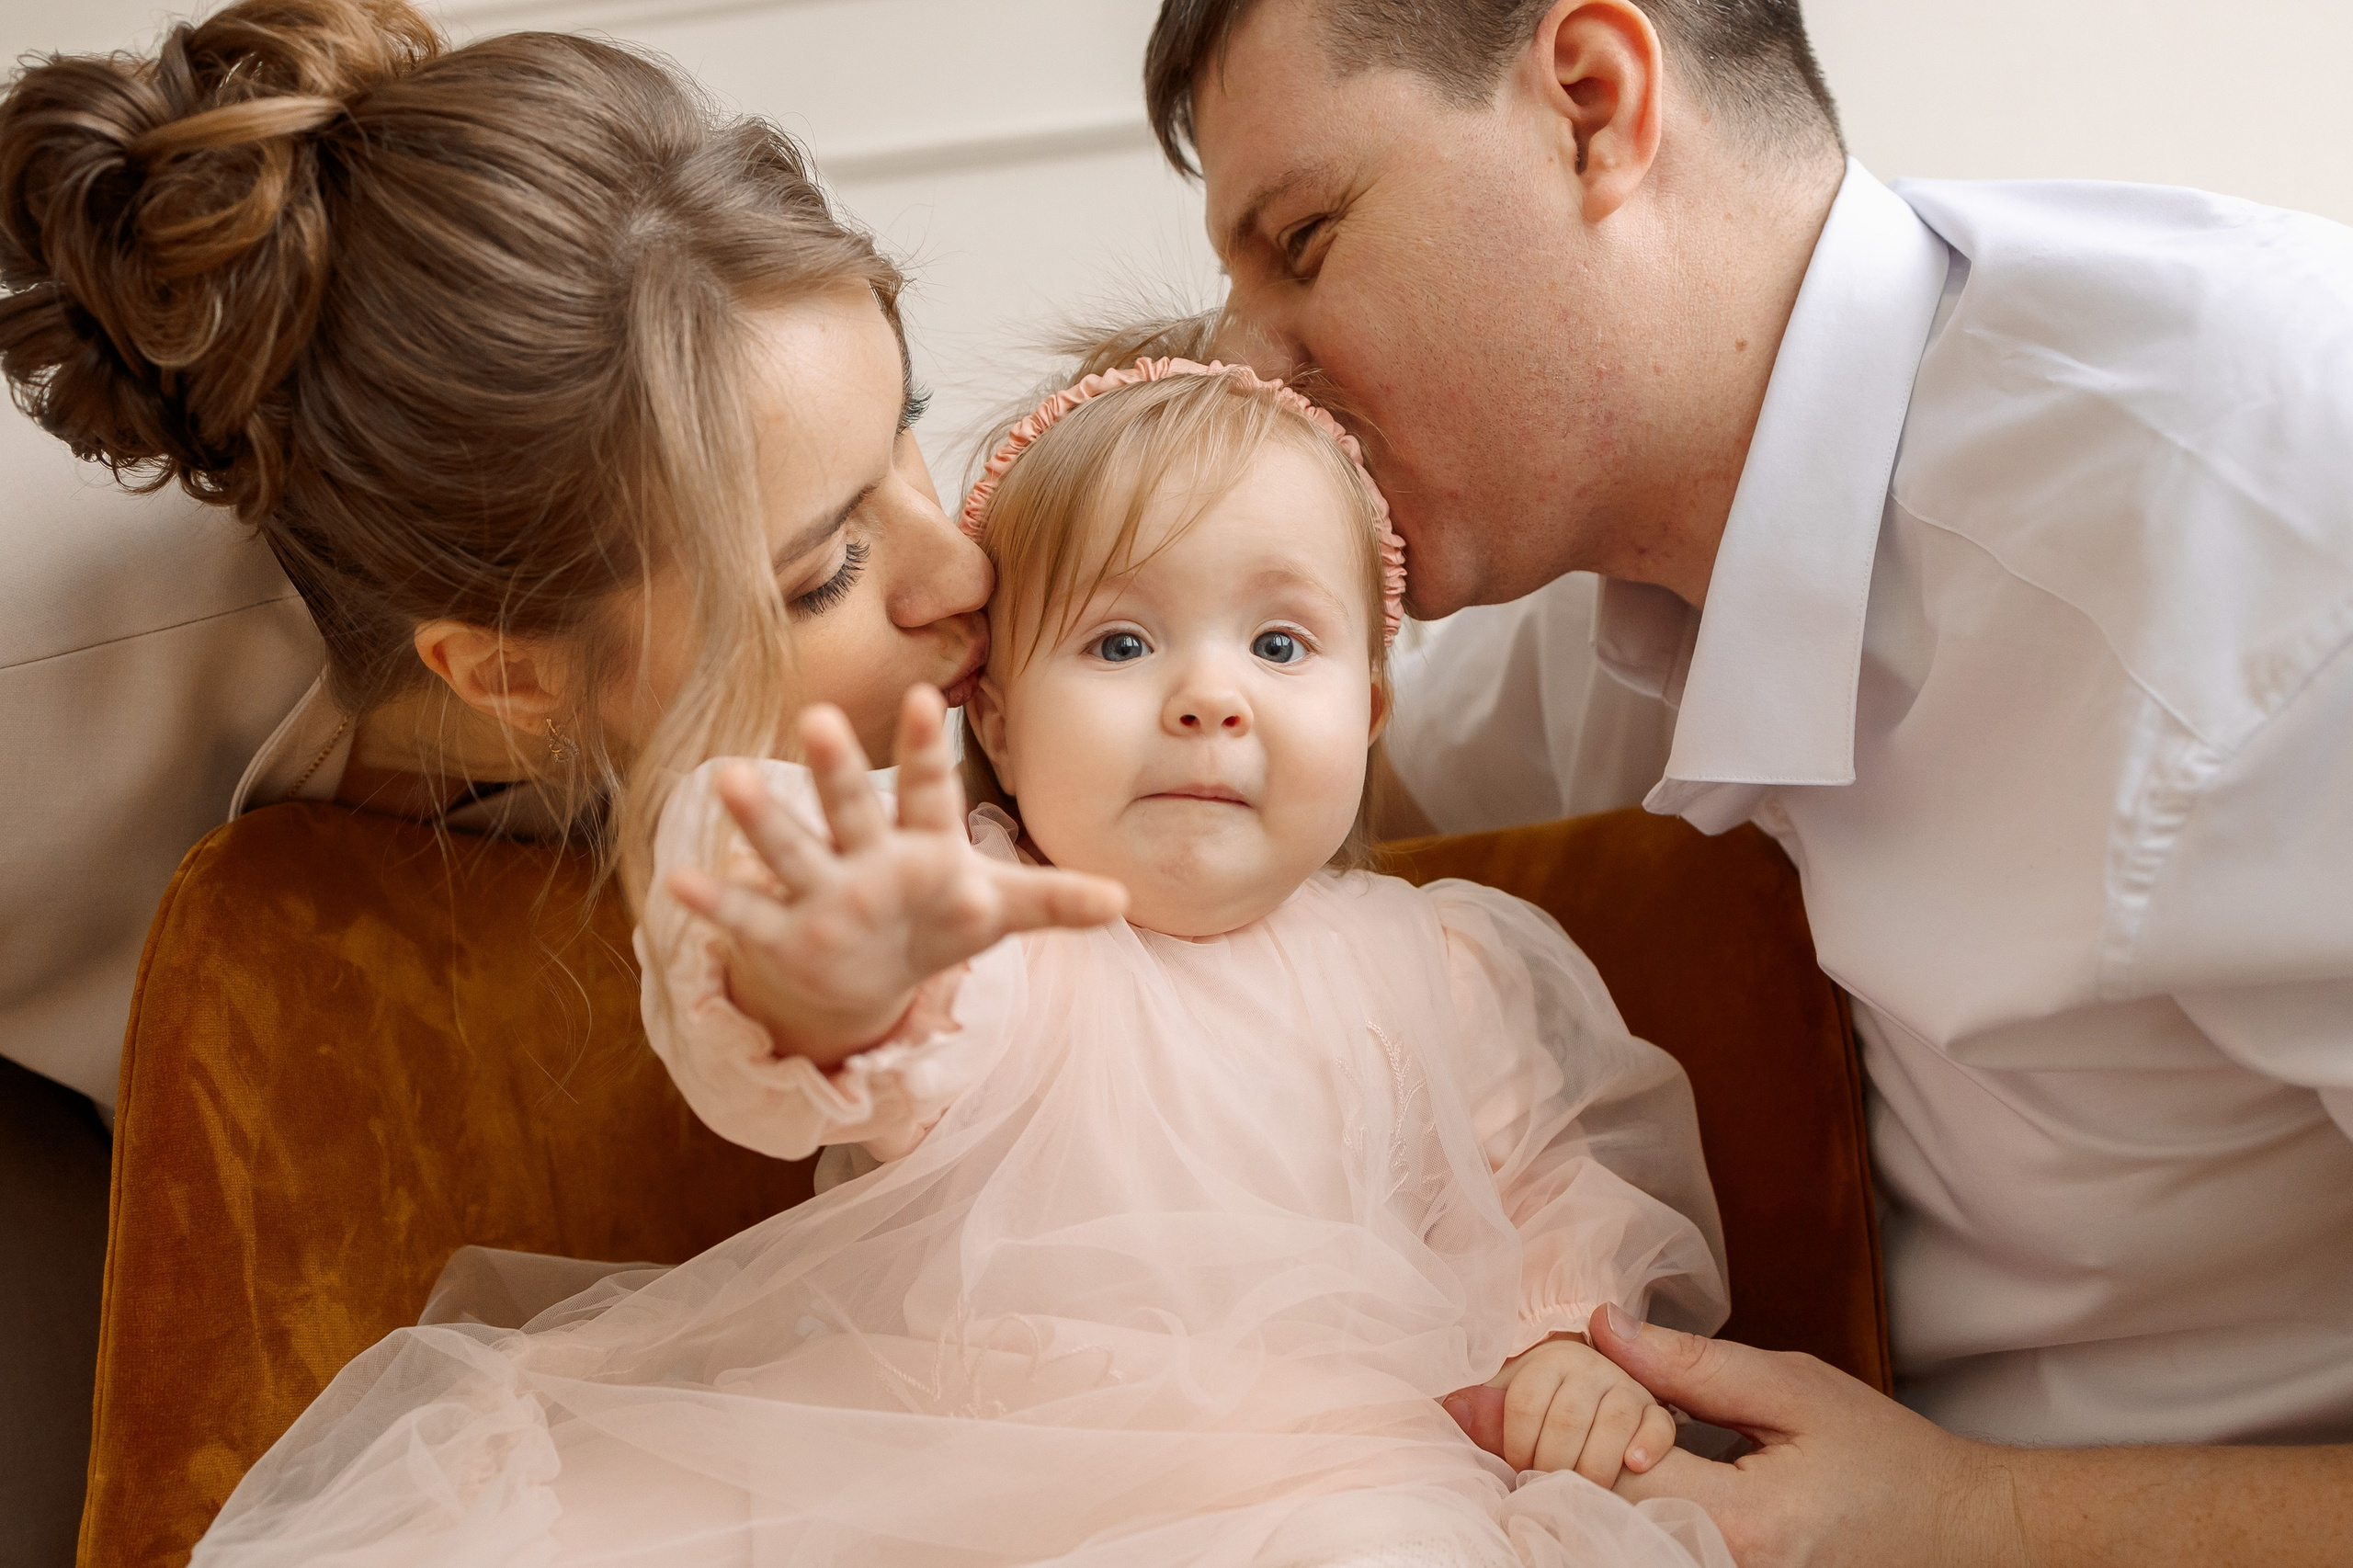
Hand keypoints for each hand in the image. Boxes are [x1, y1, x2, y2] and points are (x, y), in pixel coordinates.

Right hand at [665, 686, 1126, 1065]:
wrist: (875, 966)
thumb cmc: (940, 919)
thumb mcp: (998, 911)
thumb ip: (1054, 900)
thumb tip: (1126, 897)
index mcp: (923, 842)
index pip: (929, 789)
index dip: (930, 749)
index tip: (933, 697)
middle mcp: (866, 855)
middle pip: (853, 807)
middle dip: (838, 770)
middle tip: (820, 717)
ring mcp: (823, 891)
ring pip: (791, 850)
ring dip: (761, 818)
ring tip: (727, 776)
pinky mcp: (788, 935)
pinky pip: (748, 918)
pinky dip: (716, 903)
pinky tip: (678, 881)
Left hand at [1442, 1327, 1676, 1488]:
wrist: (1592, 1403)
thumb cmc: (1542, 1409)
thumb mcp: (1510, 1403)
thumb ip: (1484, 1410)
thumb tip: (1453, 1409)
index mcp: (1546, 1360)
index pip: (1524, 1401)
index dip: (1515, 1444)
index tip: (1515, 1467)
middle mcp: (1589, 1366)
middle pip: (1567, 1418)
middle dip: (1552, 1462)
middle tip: (1545, 1486)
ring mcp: (1625, 1386)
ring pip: (1614, 1421)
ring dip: (1595, 1466)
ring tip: (1582, 1490)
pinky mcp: (1654, 1410)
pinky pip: (1659, 1424)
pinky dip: (1649, 1445)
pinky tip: (1633, 1466)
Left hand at [1591, 1305, 2018, 1567]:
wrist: (1951, 1530)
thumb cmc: (1881, 1456)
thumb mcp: (1792, 1388)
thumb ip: (1691, 1364)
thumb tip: (1602, 1327)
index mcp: (1742, 1522)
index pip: (1611, 1469)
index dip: (1593, 1414)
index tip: (1606, 1379)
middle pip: (1600, 1510)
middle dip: (1586, 1447)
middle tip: (1621, 1408)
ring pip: (1615, 1535)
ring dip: (1604, 1481)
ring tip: (1633, 1440)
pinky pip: (1644, 1548)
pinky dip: (1632, 1510)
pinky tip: (1650, 1477)